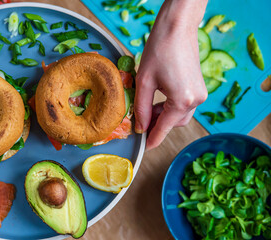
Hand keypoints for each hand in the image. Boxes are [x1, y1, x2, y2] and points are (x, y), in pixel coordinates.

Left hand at [134, 0, 207, 149]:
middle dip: (157, 124)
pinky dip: (171, 106)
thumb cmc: (159, 50)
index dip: (153, 138)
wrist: (177, 27)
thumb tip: (140, 127)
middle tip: (140, 122)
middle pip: (174, 122)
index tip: (145, 147)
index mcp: (182, 101)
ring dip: (164, 115)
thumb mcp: (144, 82)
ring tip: (147, 109)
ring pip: (180, 114)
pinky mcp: (200, 86)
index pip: (165, 127)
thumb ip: (141, 108)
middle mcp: (196, 100)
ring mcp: (201, 93)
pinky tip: (158, 100)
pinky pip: (184, 104)